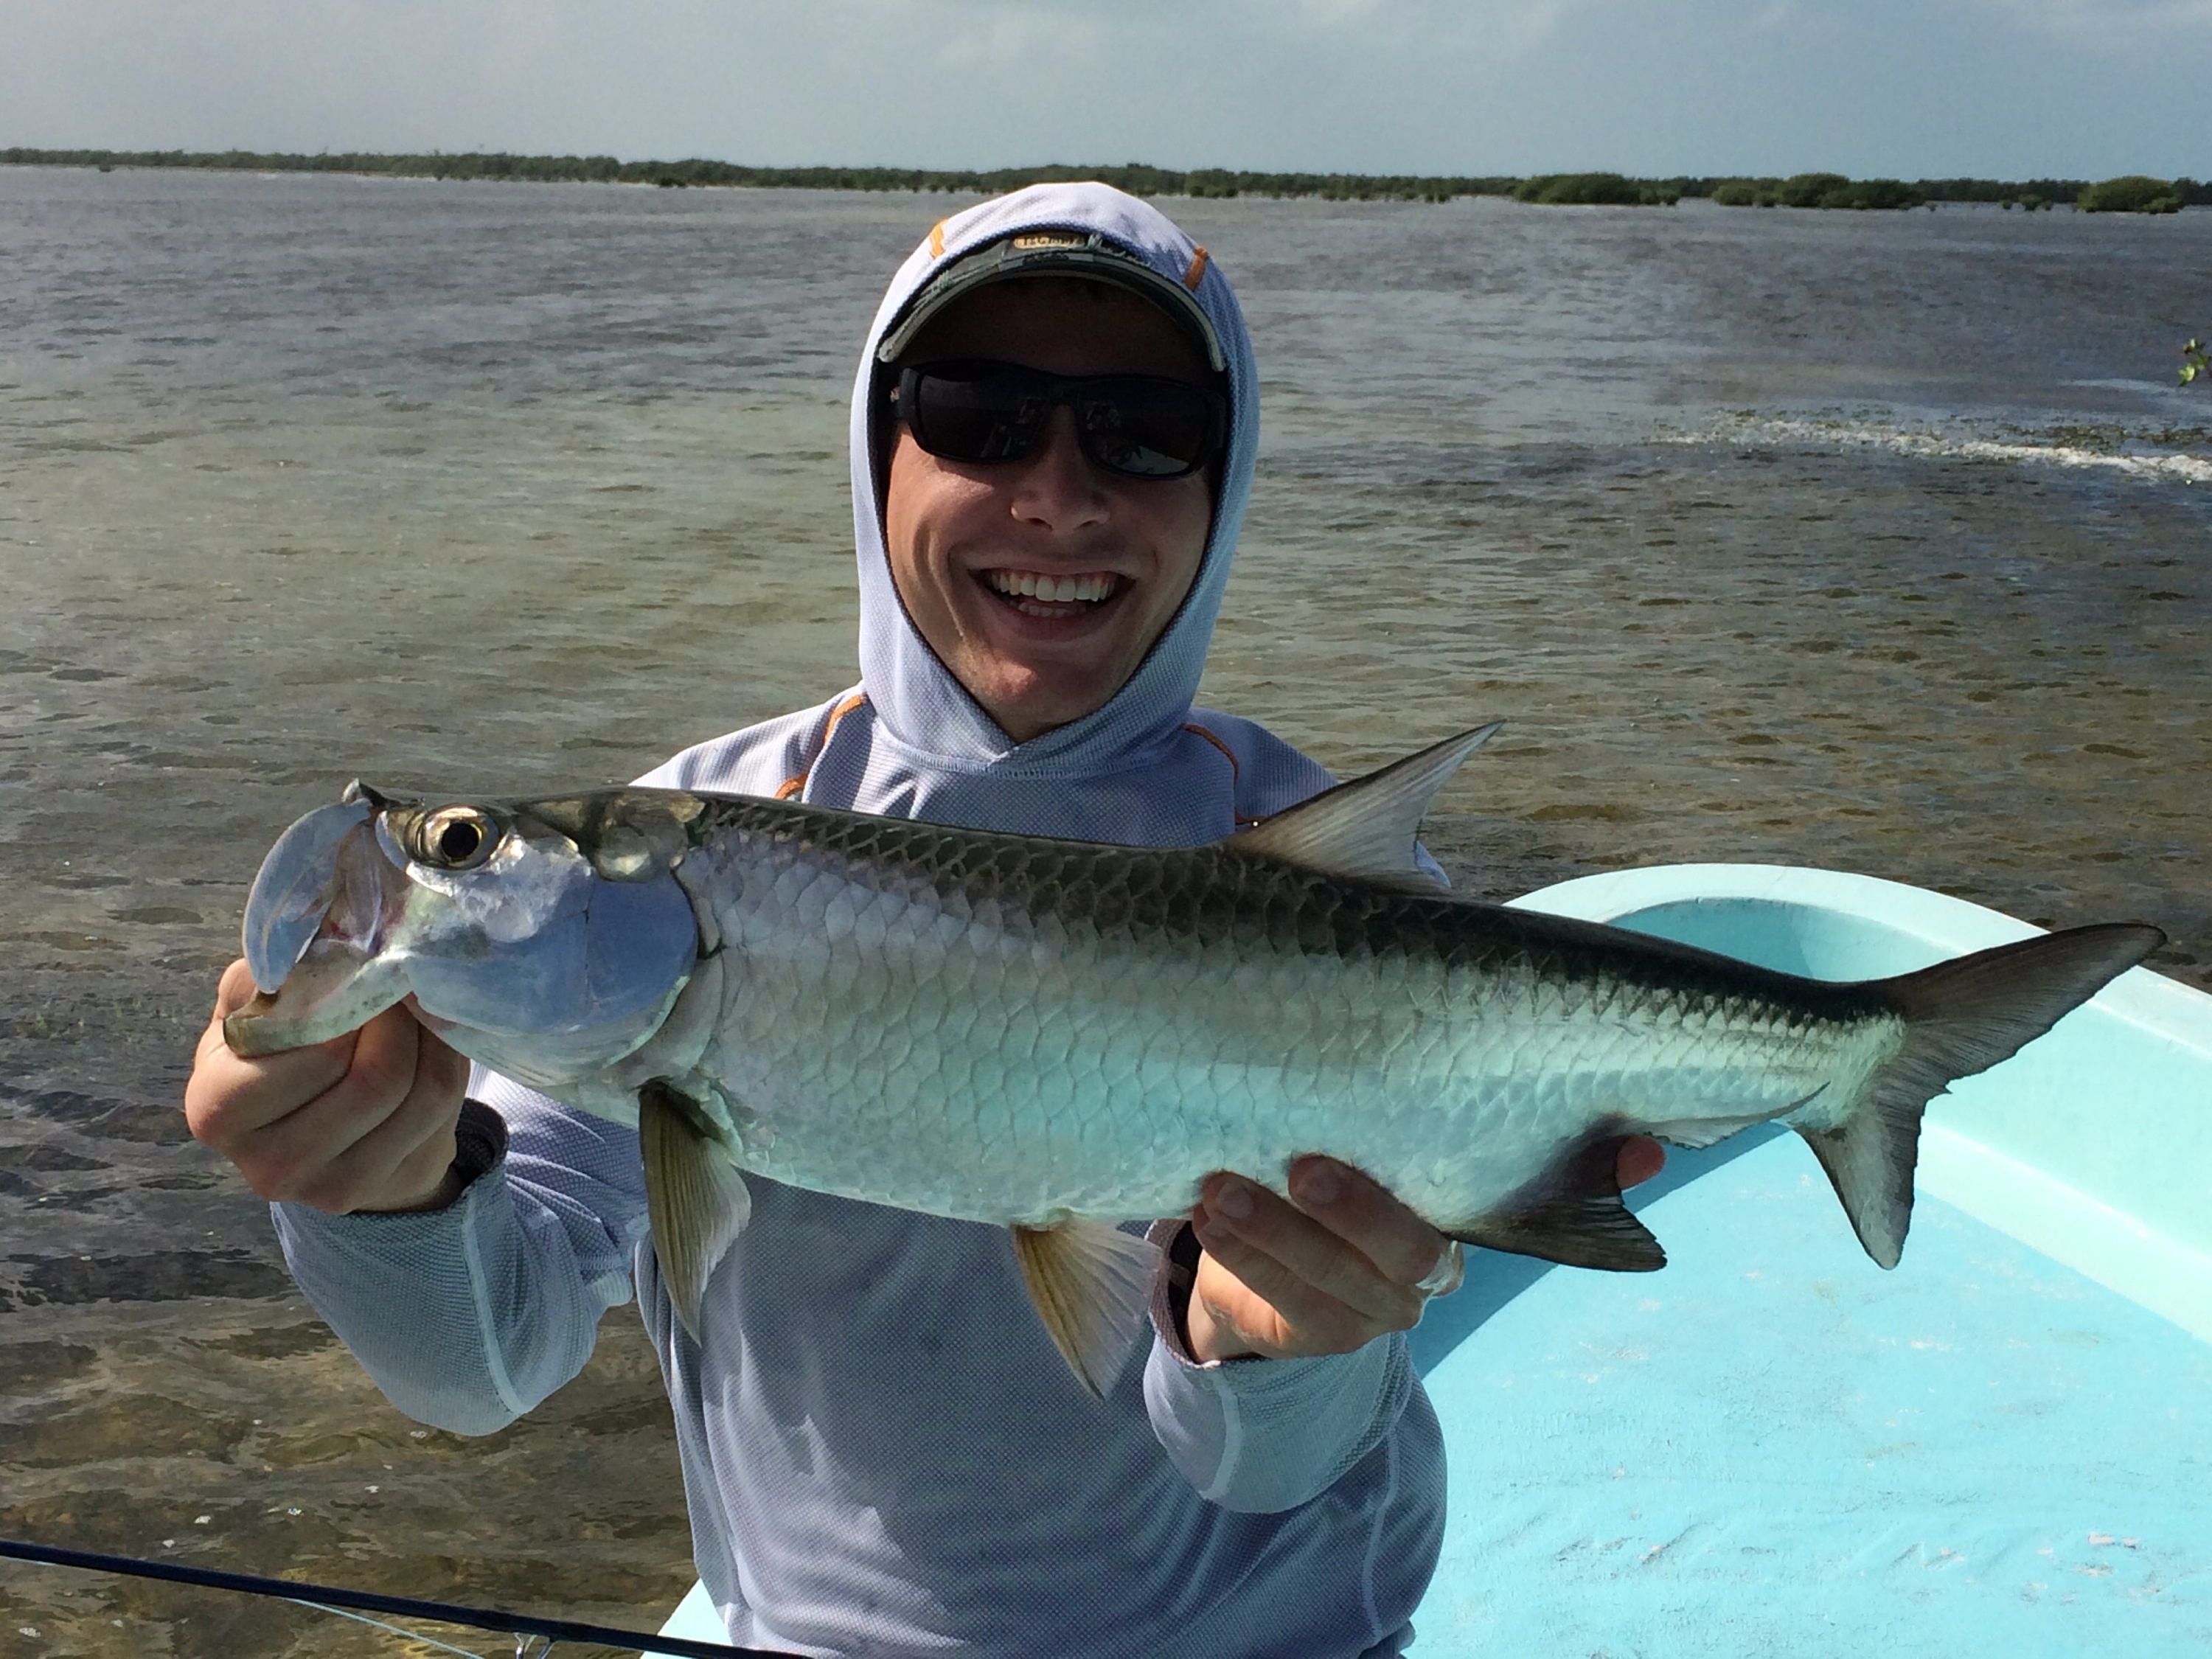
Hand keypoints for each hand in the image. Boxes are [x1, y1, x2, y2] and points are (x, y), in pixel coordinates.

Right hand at [183, 958, 470, 1213]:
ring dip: (431, 1038)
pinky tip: (434, 1041)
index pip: (310, 1055)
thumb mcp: (259, 1003)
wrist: (310, 1116)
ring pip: (417, 1097)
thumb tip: (326, 936)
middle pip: (371, 1081)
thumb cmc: (279, 1046)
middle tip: (402, 983)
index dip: (350, 1007)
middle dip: (399, 1019)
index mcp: (217, 1106)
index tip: (362, 971)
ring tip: (418, 1006)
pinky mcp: (375, 1190)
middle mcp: (264, 1163)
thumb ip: (275, 972)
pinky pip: (438, 1114)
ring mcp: (324, 1189)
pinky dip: (448, 1064)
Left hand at [1184, 1138, 1666, 1362]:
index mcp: (1466, 1223)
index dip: (1539, 1196)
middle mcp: (1426, 1276)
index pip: (1517, 1211)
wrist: (1266, 1258)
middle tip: (1307, 1165)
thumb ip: (1479, 1127)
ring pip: (1330, 1279)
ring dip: (1275, 1232)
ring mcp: (1367, 1309)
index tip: (1510, 1168)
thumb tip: (1645, 1140)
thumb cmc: (1343, 1171)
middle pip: (1407, 1254)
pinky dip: (1240, 1254)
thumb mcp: (1399, 1142)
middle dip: (1359, 1212)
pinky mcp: (1311, 1331)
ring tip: (1224, 1184)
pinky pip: (1277, 1299)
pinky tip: (1208, 1211)